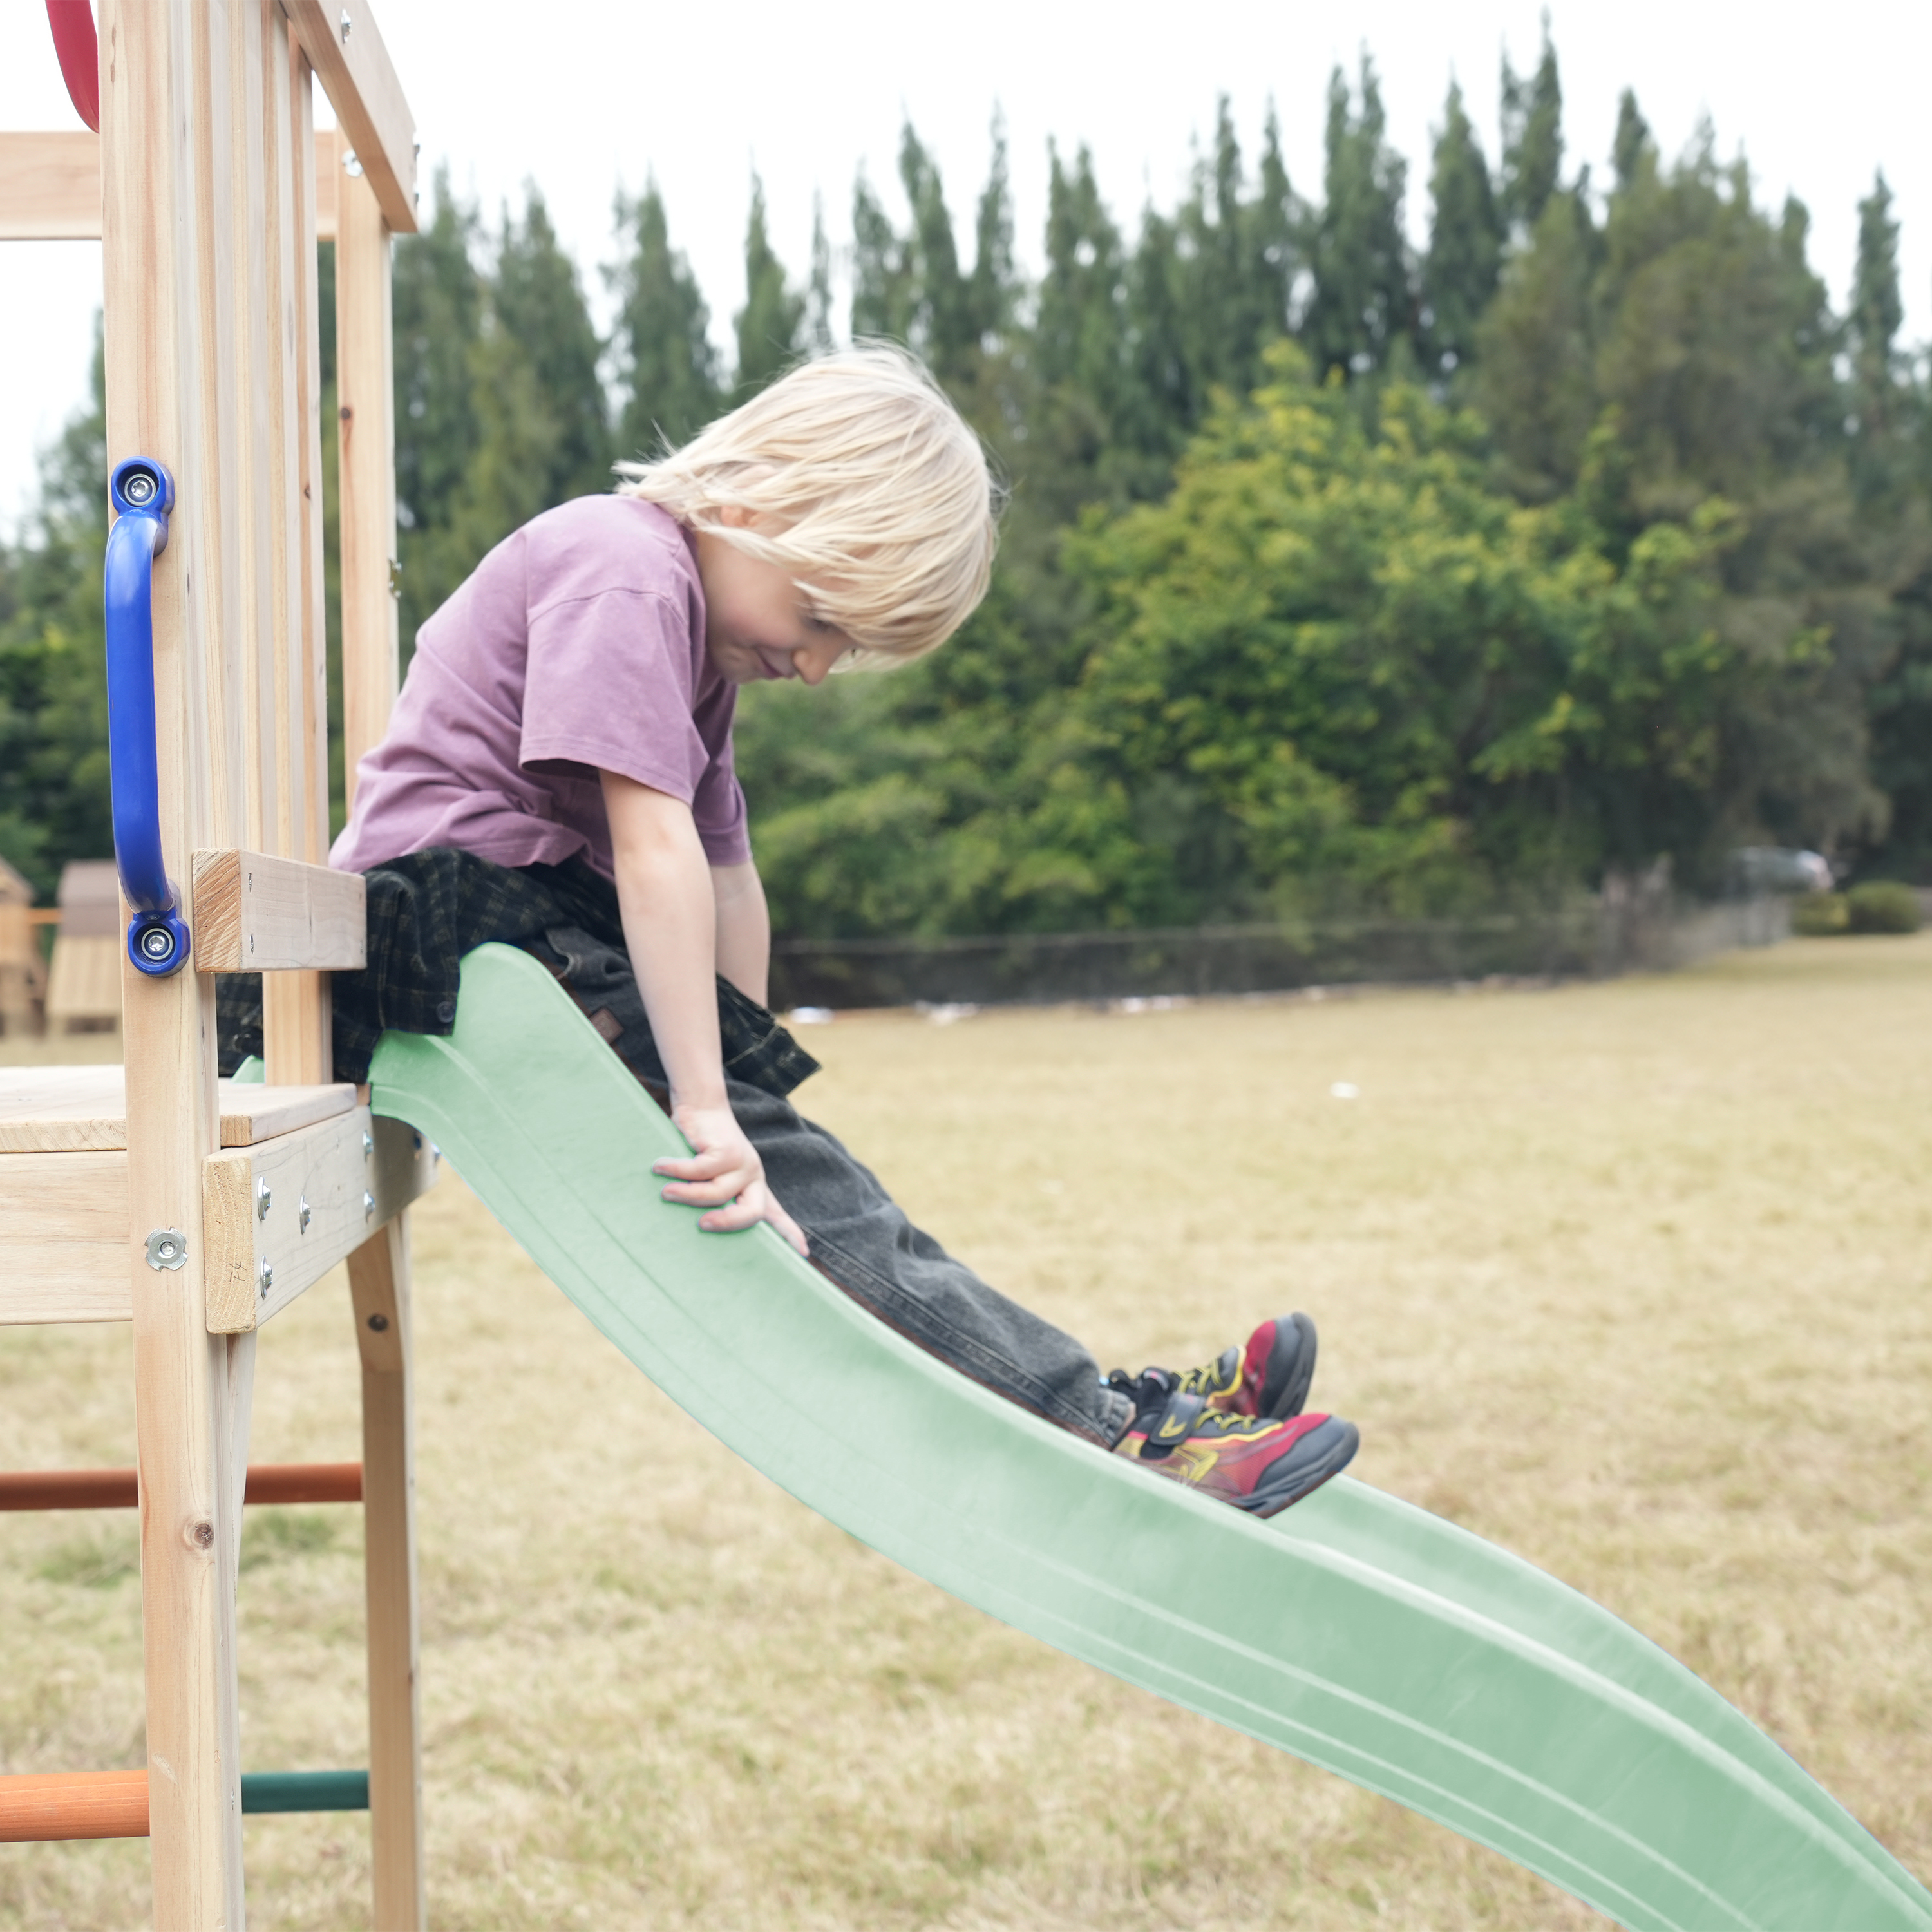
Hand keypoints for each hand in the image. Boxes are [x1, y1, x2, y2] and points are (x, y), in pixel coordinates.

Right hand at [654, 1103, 807, 1256]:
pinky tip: (659, 1167)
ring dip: (686, 1195)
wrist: (701, 1105)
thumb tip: (696, 1225)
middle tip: (702, 1225)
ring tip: (665, 1192)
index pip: (775, 1214)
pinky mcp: (727, 1151)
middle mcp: (754, 1176)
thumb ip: (710, 1196)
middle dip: (726, 1224)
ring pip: (716, 1194)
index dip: (788, 1234)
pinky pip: (698, 1172)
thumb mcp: (708, 1176)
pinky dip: (675, 1171)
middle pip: (752, 1214)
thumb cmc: (699, 1145)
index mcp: (752, 1186)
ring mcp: (744, 1163)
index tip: (803, 1252)